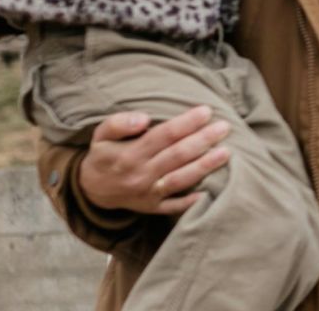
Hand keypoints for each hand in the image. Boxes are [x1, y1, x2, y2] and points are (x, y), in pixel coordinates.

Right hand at [77, 105, 231, 215]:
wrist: (91, 191)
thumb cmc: (103, 155)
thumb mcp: (101, 135)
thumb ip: (119, 123)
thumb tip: (144, 118)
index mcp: (130, 154)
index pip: (163, 135)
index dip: (186, 123)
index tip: (206, 111)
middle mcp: (141, 174)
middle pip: (177, 155)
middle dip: (203, 140)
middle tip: (224, 127)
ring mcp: (148, 194)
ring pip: (180, 179)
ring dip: (205, 166)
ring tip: (226, 153)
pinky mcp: (153, 208)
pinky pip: (175, 207)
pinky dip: (192, 201)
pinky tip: (210, 190)